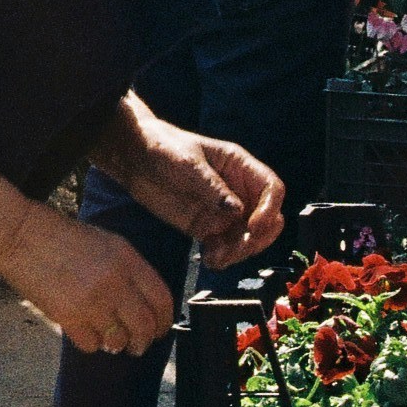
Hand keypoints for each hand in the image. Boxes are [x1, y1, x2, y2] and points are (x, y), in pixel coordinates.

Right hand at [0, 197, 178, 355]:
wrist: (18, 235)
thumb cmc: (58, 236)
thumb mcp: (103, 241)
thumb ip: (128, 269)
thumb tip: (144, 303)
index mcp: (126, 257)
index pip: (162, 299)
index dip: (165, 321)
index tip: (160, 329)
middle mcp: (114, 280)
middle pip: (145, 326)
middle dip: (144, 341)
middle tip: (137, 345)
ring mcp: (92, 300)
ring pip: (120, 340)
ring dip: (117, 344)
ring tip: (108, 338)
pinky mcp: (69, 317)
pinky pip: (92, 345)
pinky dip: (90, 343)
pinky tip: (83, 330)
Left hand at [99, 107, 283, 270]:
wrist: (134, 158)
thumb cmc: (163, 147)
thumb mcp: (188, 163)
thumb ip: (212, 187)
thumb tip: (237, 210)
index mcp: (239, 166)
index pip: (272, 189)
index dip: (269, 209)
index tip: (254, 226)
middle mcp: (237, 191)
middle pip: (267, 220)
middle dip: (257, 238)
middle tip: (236, 248)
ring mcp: (223, 211)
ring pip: (248, 239)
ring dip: (239, 253)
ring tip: (216, 256)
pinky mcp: (207, 227)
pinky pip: (225, 248)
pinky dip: (222, 257)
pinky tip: (210, 259)